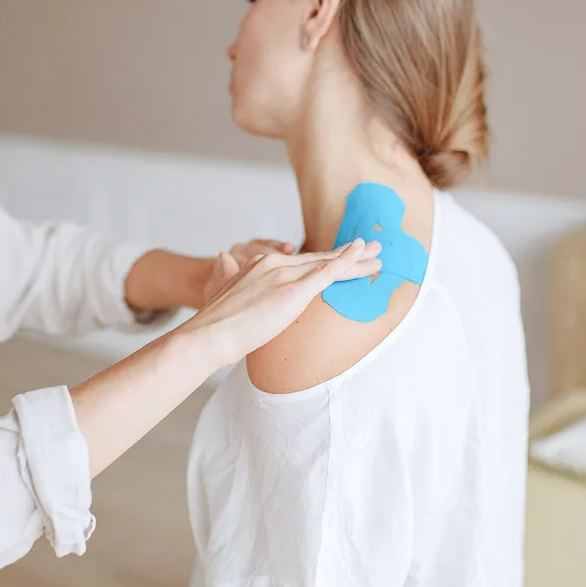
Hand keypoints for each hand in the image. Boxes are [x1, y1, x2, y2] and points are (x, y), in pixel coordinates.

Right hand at [181, 239, 382, 368]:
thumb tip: (223, 261)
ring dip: (356, 260)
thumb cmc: (214, 326)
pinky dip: (345, 263)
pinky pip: (325, 274)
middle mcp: (273, 264)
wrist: (207, 335)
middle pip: (319, 259)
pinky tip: (360, 256)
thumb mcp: (224, 295)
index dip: (326, 259)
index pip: (301, 262)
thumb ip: (231, 279)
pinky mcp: (291, 291)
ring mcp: (283, 276)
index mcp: (259, 266)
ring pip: (327, 264)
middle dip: (349, 256)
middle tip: (373, 250)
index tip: (344, 256)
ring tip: (378, 257)